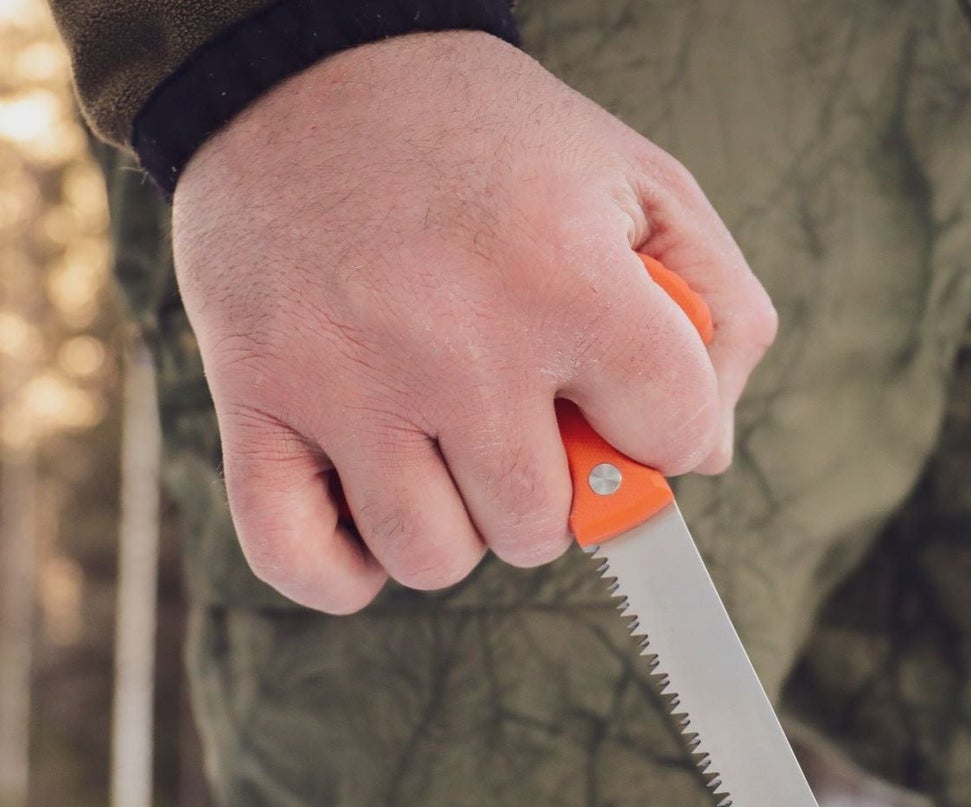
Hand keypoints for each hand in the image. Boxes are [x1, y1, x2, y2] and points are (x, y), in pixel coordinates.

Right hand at [172, 30, 776, 612]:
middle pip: (537, 528)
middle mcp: (451, 342)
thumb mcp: (637, 178)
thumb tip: (705, 457)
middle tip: (521, 425)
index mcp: (561, 273)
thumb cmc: (481, 139)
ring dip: (453, 529)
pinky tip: (368, 518)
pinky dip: (343, 574)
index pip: (670, 436)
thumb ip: (716, 313)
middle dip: (549, 493)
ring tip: (441, 455)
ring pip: (430, 558)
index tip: (629, 405)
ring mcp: (341, 382)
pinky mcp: (254, 402)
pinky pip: (297, 560)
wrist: (302, 68)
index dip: (664, 431)